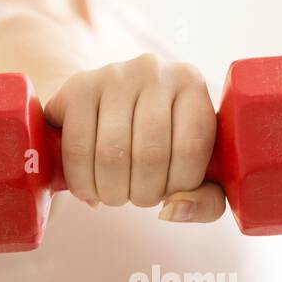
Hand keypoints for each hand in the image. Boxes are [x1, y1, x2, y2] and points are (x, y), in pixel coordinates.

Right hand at [43, 53, 226, 221]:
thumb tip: (172, 210)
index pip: (192, 148)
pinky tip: (88, 189)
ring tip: (114, 194)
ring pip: (112, 154)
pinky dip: (82, 183)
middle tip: (138, 197)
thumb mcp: (195, 173)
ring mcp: (113, 75)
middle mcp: (154, 71)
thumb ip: (204, 202)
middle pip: (150, 154)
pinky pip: (78, 149)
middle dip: (143, 194)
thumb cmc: (161, 146)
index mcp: (191, 84)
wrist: (105, 113)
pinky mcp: (77, 87)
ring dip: (112, 192)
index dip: (178, 187)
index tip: (169, 193)